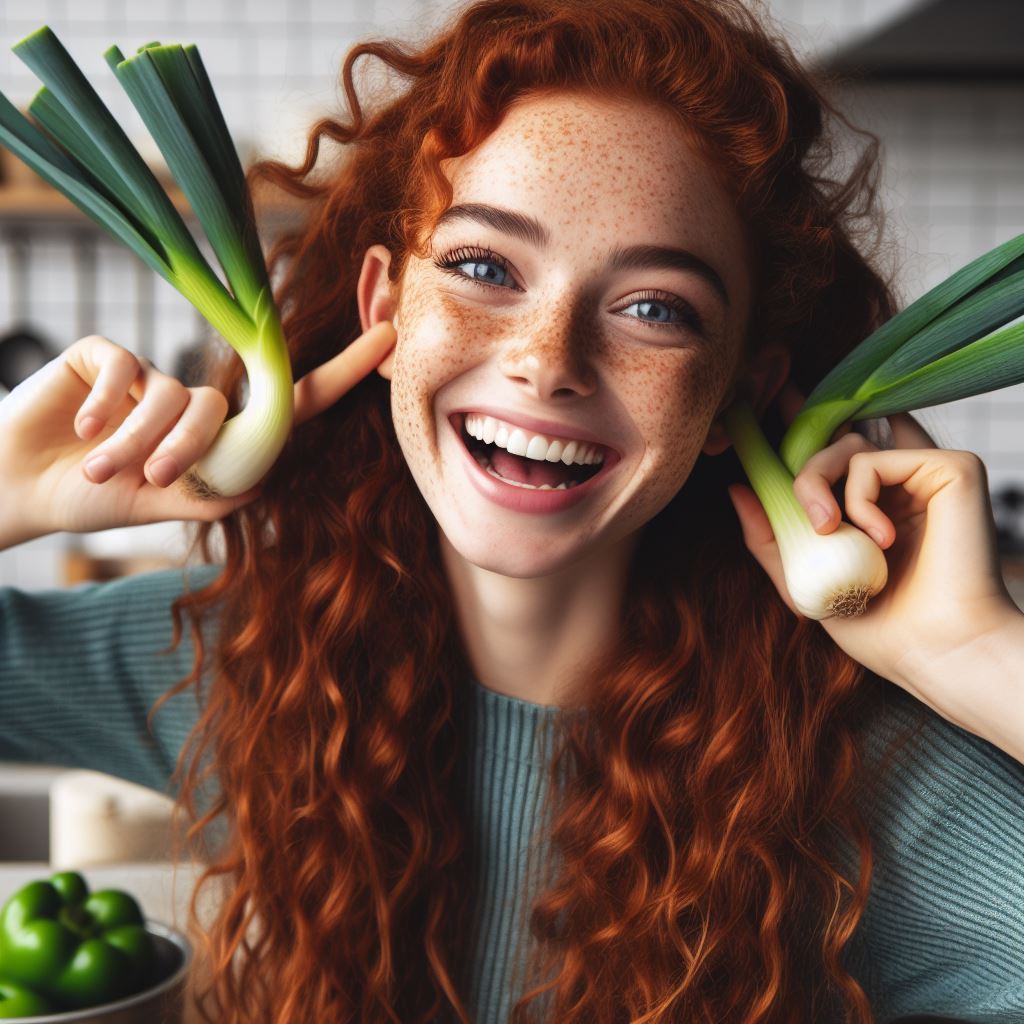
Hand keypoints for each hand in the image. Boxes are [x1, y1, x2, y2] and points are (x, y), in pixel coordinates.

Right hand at [0, 320, 396, 545]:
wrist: (18, 489)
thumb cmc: (94, 498)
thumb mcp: (162, 504)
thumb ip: (213, 492)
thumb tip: (261, 484)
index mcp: (216, 436)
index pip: (291, 400)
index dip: (343, 370)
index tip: (391, 333)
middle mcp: (191, 398)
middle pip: (221, 409)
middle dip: (187, 450)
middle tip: (149, 479)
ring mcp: (149, 374)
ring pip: (174, 396)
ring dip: (138, 442)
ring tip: (101, 467)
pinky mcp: (104, 355)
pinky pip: (126, 371)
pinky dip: (106, 409)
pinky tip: (80, 431)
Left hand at [727, 381, 1021, 721]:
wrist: (936, 652)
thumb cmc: (880, 628)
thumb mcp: (803, 581)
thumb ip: (771, 536)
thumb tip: (736, 488)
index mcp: (874, 506)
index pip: (832, 450)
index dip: (801, 420)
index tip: (771, 397)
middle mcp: (901, 483)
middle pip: (832, 440)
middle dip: (800, 466)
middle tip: (812, 520)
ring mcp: (925, 472)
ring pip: (845, 443)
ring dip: (817, 485)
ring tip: (830, 531)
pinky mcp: (951, 467)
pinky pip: (873, 459)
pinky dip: (859, 498)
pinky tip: (880, 539)